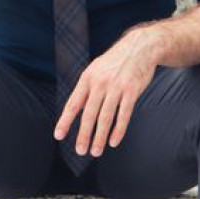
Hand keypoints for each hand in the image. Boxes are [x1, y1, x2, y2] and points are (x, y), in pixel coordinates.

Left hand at [53, 27, 160, 157]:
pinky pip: (124, 114)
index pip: (73, 103)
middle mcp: (100, 83)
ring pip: (106, 117)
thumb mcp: (96, 70)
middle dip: (84, 135)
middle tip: (80, 151)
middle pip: (89, 114)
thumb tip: (75, 110)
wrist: (140, 47)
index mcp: (87, 78)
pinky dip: (118, 130)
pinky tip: (114, 141)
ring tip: (96, 151)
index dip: (65, 121)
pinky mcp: (132, 90)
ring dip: (100, 137)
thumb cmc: (115, 62)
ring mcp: (116, 87)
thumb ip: (87, 89)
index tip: (58, 135)